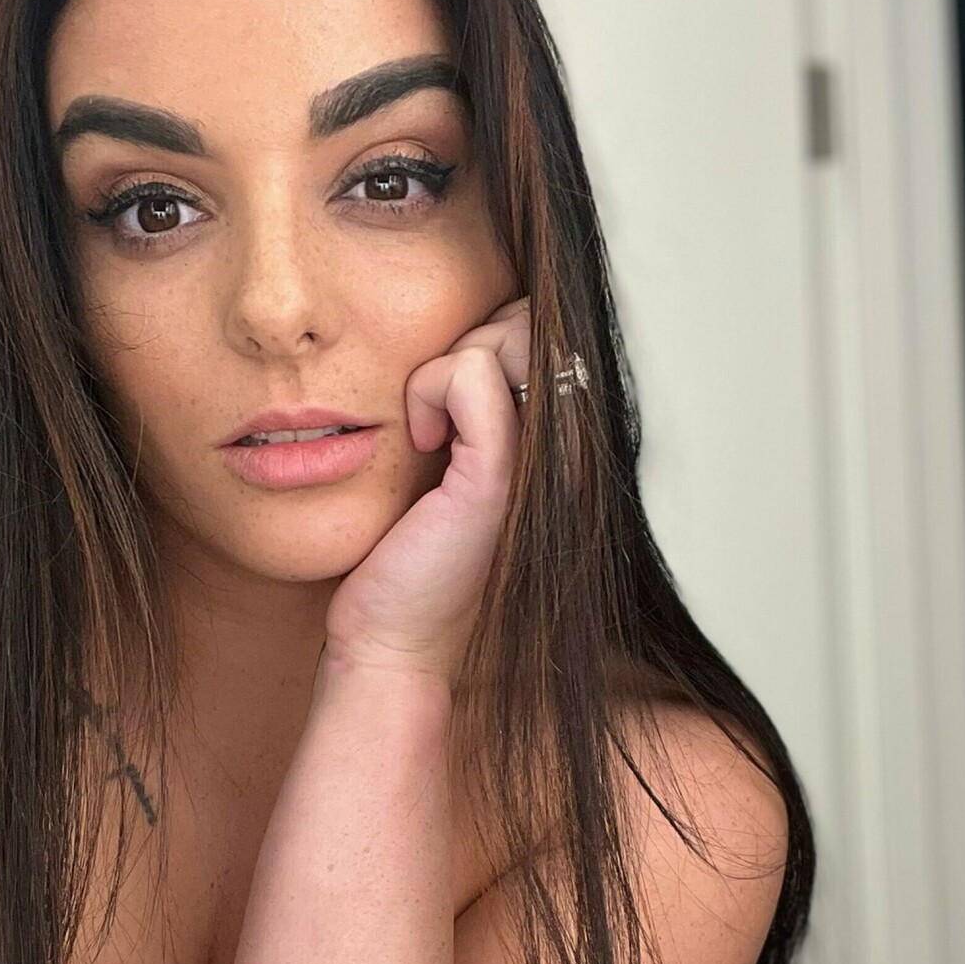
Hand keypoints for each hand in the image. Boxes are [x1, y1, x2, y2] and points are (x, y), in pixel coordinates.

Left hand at [323, 296, 530, 687]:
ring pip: (507, 336)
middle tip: (436, 409)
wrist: (393, 641)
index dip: (492, 338)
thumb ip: (479, 403)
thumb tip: (475, 339)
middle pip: (534, 322)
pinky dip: (430, 391)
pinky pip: (472, 373)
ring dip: (447, 366)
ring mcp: (543, 461)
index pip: (549, 331)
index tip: (451, 401)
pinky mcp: (498, 475)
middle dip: (473, 342)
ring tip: (429, 431)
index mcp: (565, 443)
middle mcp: (570, 449)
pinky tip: (421, 444)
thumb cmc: (414, 556)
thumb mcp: (455, 463)